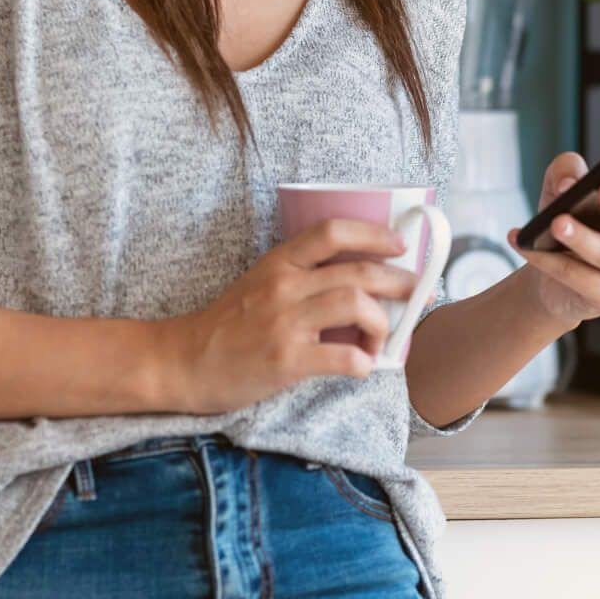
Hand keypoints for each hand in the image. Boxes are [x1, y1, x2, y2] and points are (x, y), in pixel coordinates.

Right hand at [152, 218, 421, 412]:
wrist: (186, 361)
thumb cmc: (228, 325)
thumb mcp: (259, 284)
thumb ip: (300, 277)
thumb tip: (355, 280)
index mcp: (279, 263)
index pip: (331, 232)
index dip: (373, 234)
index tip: (398, 245)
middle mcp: (284, 286)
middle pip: (357, 271)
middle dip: (397, 282)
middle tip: (413, 294)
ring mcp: (285, 322)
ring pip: (356, 305)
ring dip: (381, 324)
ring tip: (380, 341)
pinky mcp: (286, 359)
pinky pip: (341, 356)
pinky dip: (362, 362)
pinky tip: (362, 367)